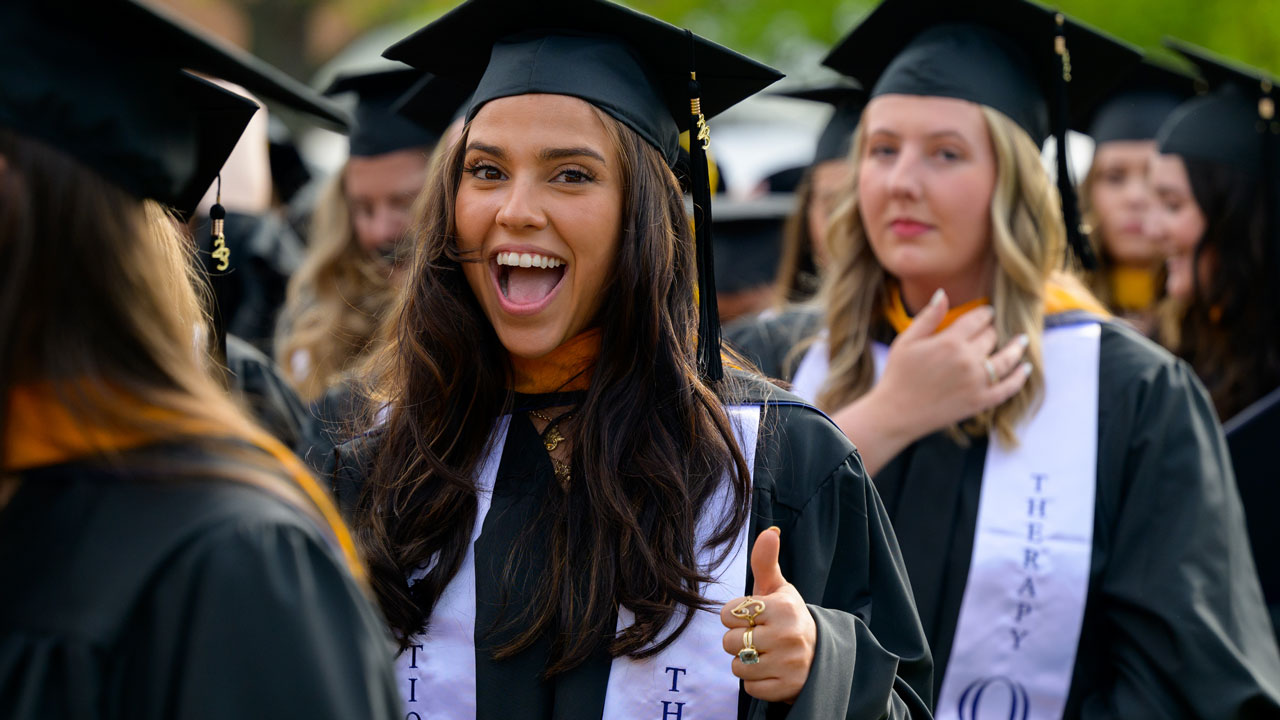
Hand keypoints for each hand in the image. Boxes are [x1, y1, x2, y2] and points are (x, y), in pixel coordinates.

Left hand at [720, 527, 815, 703]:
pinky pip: (749, 687)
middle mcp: (788, 636)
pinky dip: (755, 681)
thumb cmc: (789, 618)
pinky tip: (771, 671)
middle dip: (739, 641)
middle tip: (759, 637)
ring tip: (765, 654)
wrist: (820, 656)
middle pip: (729, 642)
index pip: (728, 613)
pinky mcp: (787, 688)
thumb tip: (769, 531)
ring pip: (737, 667)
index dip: (734, 616)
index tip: (752, 617)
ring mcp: (789, 665)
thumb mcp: (779, 590)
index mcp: (784, 608)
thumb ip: (766, 562)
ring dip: (745, 662)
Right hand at [868, 288, 1029, 440]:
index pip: (978, 319)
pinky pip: (1008, 388)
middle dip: (992, 331)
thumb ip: (928, 316)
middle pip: (991, 337)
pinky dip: (1019, 378)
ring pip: (1007, 359)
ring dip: (1017, 348)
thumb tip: (943, 292)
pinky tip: (1025, 368)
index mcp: (949, 342)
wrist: (896, 413)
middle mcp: (967, 360)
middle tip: (992, 331)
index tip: (987, 312)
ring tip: (1022, 341)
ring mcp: (976, 382)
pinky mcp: (980, 401)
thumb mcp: (906, 340)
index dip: (984, 313)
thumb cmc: (897, 374)